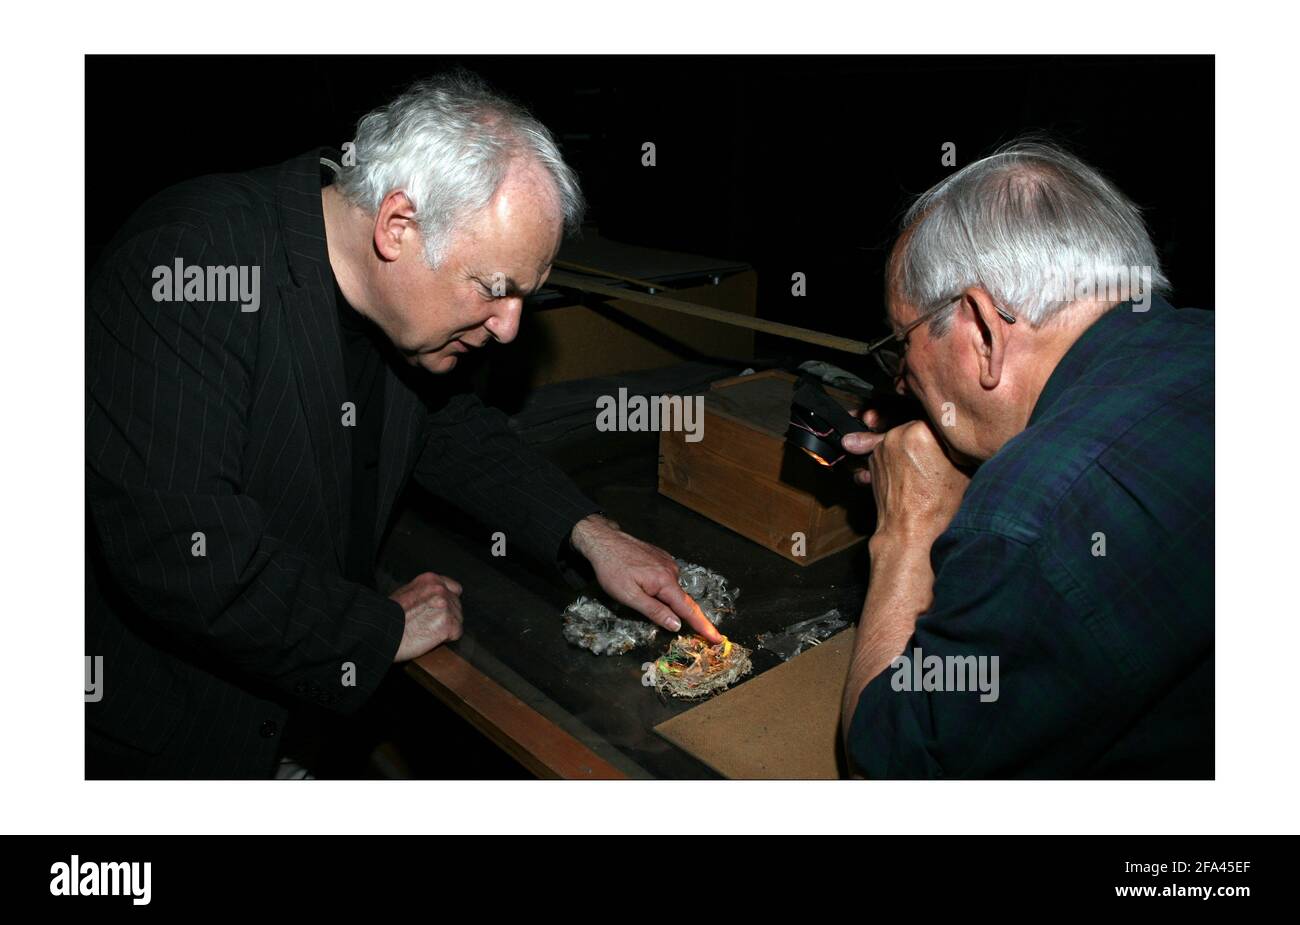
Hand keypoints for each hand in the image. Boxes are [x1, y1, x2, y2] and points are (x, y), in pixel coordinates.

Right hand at [389, 571, 464, 661]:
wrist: (382, 630)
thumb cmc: (388, 615)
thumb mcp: (405, 592)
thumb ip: (425, 592)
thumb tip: (435, 598)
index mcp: (431, 579)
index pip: (455, 589)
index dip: (449, 601)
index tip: (440, 610)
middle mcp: (440, 589)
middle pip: (457, 605)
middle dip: (447, 616)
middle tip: (429, 624)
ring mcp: (445, 606)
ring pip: (458, 619)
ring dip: (447, 627)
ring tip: (427, 630)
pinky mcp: (448, 623)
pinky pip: (457, 633)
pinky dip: (447, 638)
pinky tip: (431, 637)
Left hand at [570, 515, 723, 643]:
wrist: (604, 540)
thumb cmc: (612, 569)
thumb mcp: (630, 596)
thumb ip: (655, 611)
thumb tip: (676, 625)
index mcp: (665, 582)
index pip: (688, 609)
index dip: (704, 626)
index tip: (717, 638)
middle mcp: (672, 571)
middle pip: (682, 600)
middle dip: (690, 617)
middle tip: (697, 631)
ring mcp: (667, 562)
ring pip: (672, 590)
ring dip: (667, 599)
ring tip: (642, 595)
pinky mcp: (661, 558)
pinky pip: (667, 579)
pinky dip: (663, 588)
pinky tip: (645, 584)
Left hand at [850, 420, 971, 549]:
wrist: (910, 532)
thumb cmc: (939, 506)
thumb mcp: (962, 469)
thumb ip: (958, 442)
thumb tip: (959, 429)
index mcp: (922, 430)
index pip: (936, 415)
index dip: (944, 425)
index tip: (949, 432)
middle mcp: (896, 434)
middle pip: (915, 425)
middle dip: (925, 437)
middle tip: (936, 456)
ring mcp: (880, 447)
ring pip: (898, 438)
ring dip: (907, 447)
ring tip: (921, 469)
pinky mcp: (871, 461)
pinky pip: (886, 451)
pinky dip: (895, 458)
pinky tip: (907, 474)